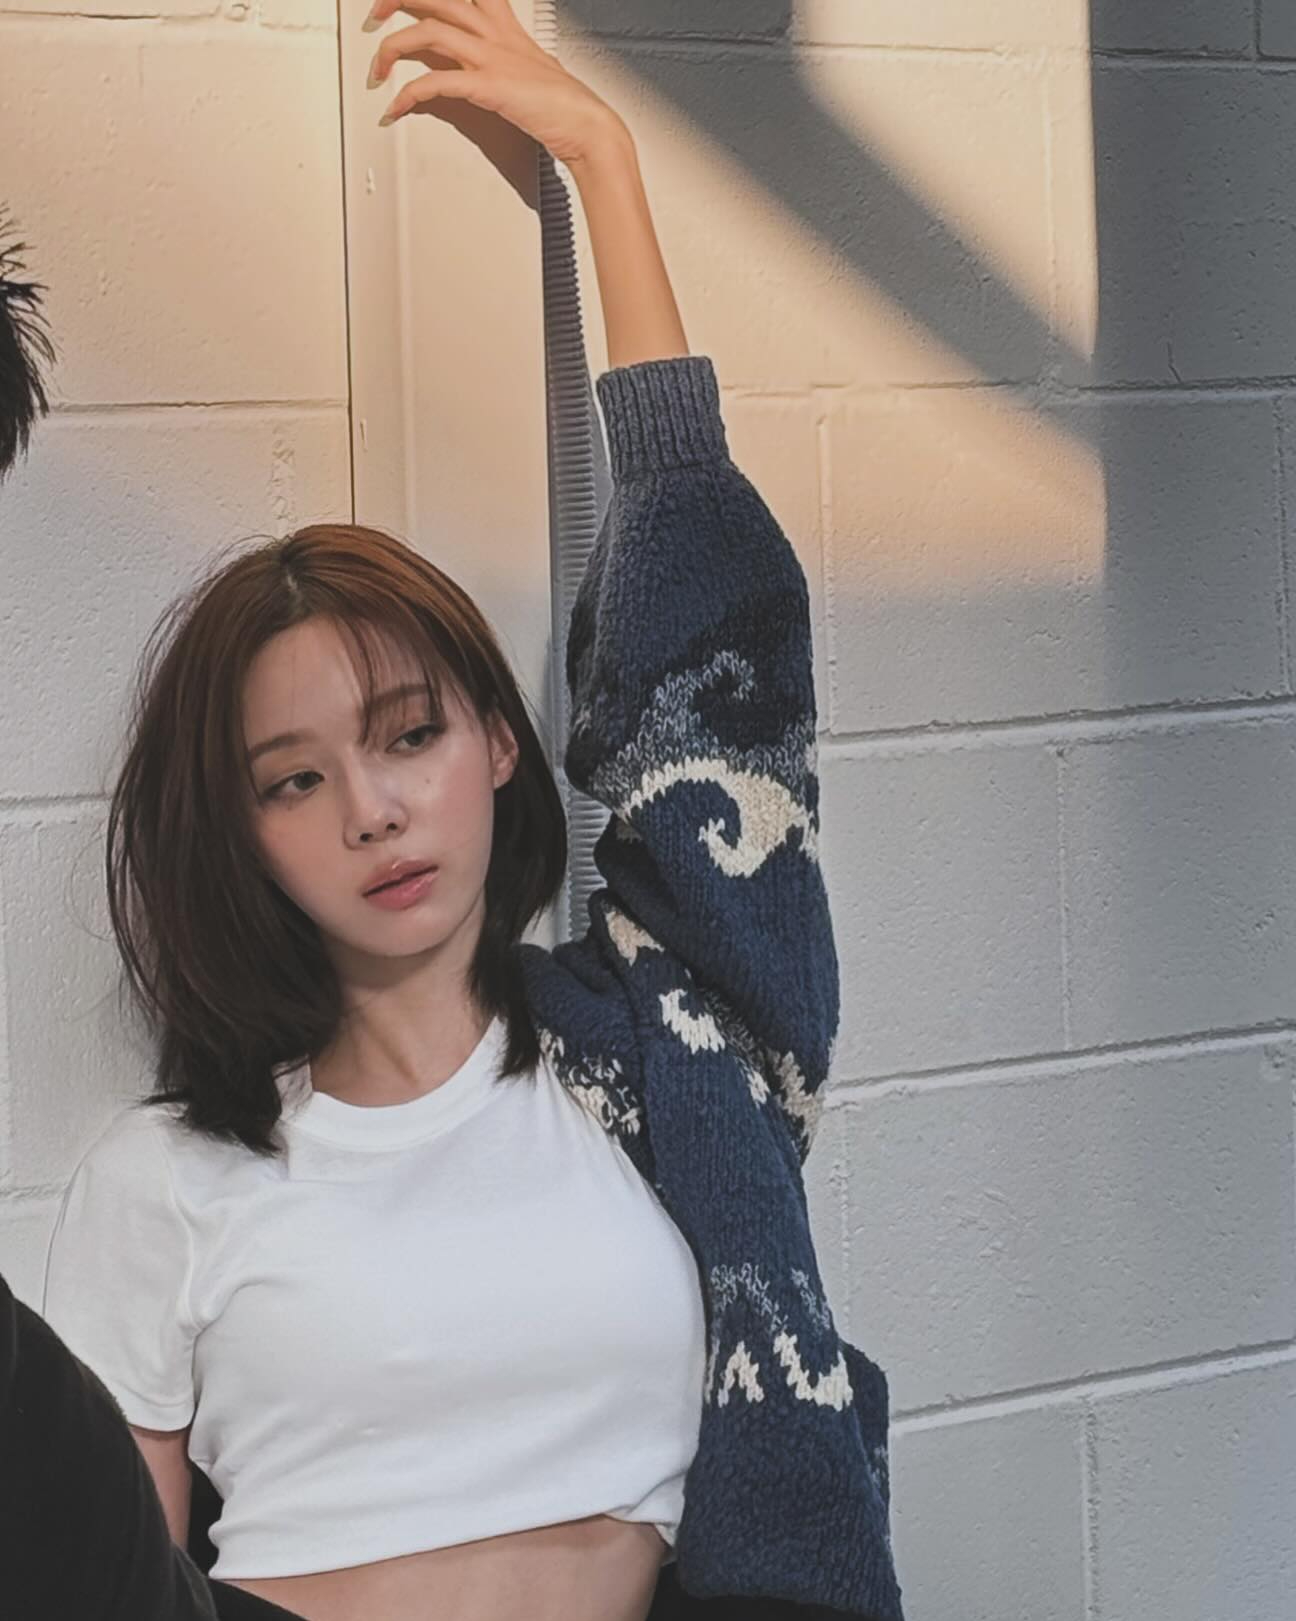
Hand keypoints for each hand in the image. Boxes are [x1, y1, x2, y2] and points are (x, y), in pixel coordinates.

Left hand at [365, 0, 628, 208]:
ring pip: (428, 31)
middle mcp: (495, 34)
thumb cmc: (563, 106)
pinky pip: (434, 84)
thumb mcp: (528, 72)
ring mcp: (491, 58)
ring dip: (392, 46)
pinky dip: (406, 96)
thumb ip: (500, 63)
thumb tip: (476, 72)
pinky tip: (395, 108)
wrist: (588, 126)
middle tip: (374, 13)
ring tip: (376, 67)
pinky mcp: (488, 87)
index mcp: (505, 26)